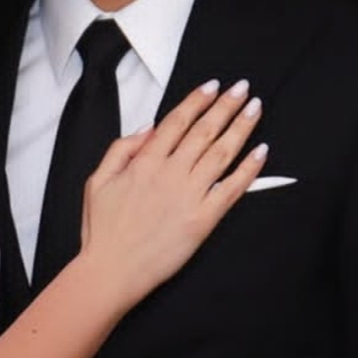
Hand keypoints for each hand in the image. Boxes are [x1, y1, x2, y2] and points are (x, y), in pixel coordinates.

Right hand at [78, 78, 266, 310]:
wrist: (111, 271)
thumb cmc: (102, 231)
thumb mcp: (97, 181)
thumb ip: (120, 150)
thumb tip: (147, 129)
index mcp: (144, 162)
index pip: (177, 122)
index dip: (197, 101)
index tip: (212, 86)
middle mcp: (170, 174)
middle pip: (204, 131)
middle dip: (226, 106)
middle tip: (242, 89)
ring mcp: (189, 196)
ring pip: (221, 153)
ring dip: (241, 127)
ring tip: (254, 108)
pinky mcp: (203, 220)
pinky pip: (231, 189)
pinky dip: (248, 169)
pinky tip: (261, 151)